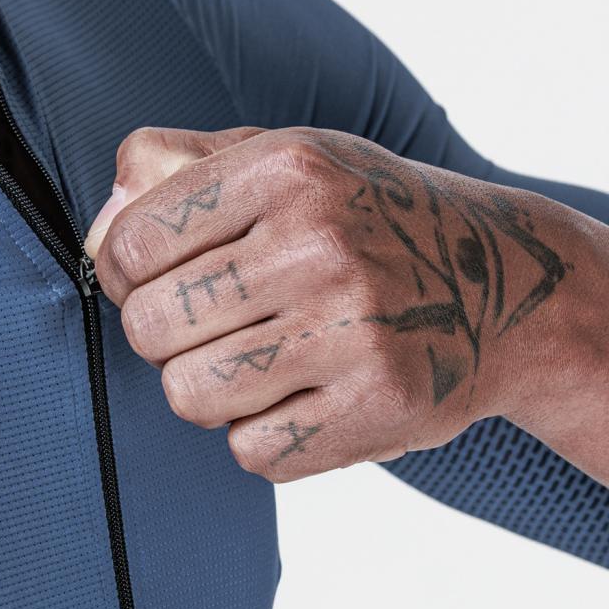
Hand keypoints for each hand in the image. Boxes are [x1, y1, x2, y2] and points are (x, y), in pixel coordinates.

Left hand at [81, 124, 576, 479]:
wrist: (506, 284)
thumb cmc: (364, 220)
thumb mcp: (286, 158)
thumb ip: (178, 169)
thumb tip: (103, 224)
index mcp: (288, 168)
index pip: (132, 243)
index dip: (127, 273)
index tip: (163, 278)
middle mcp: (321, 244)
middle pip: (150, 326)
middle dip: (164, 335)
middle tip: (216, 325)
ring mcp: (354, 331)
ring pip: (189, 395)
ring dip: (208, 389)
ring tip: (257, 361)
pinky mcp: (377, 408)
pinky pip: (252, 450)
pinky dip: (263, 436)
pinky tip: (303, 397)